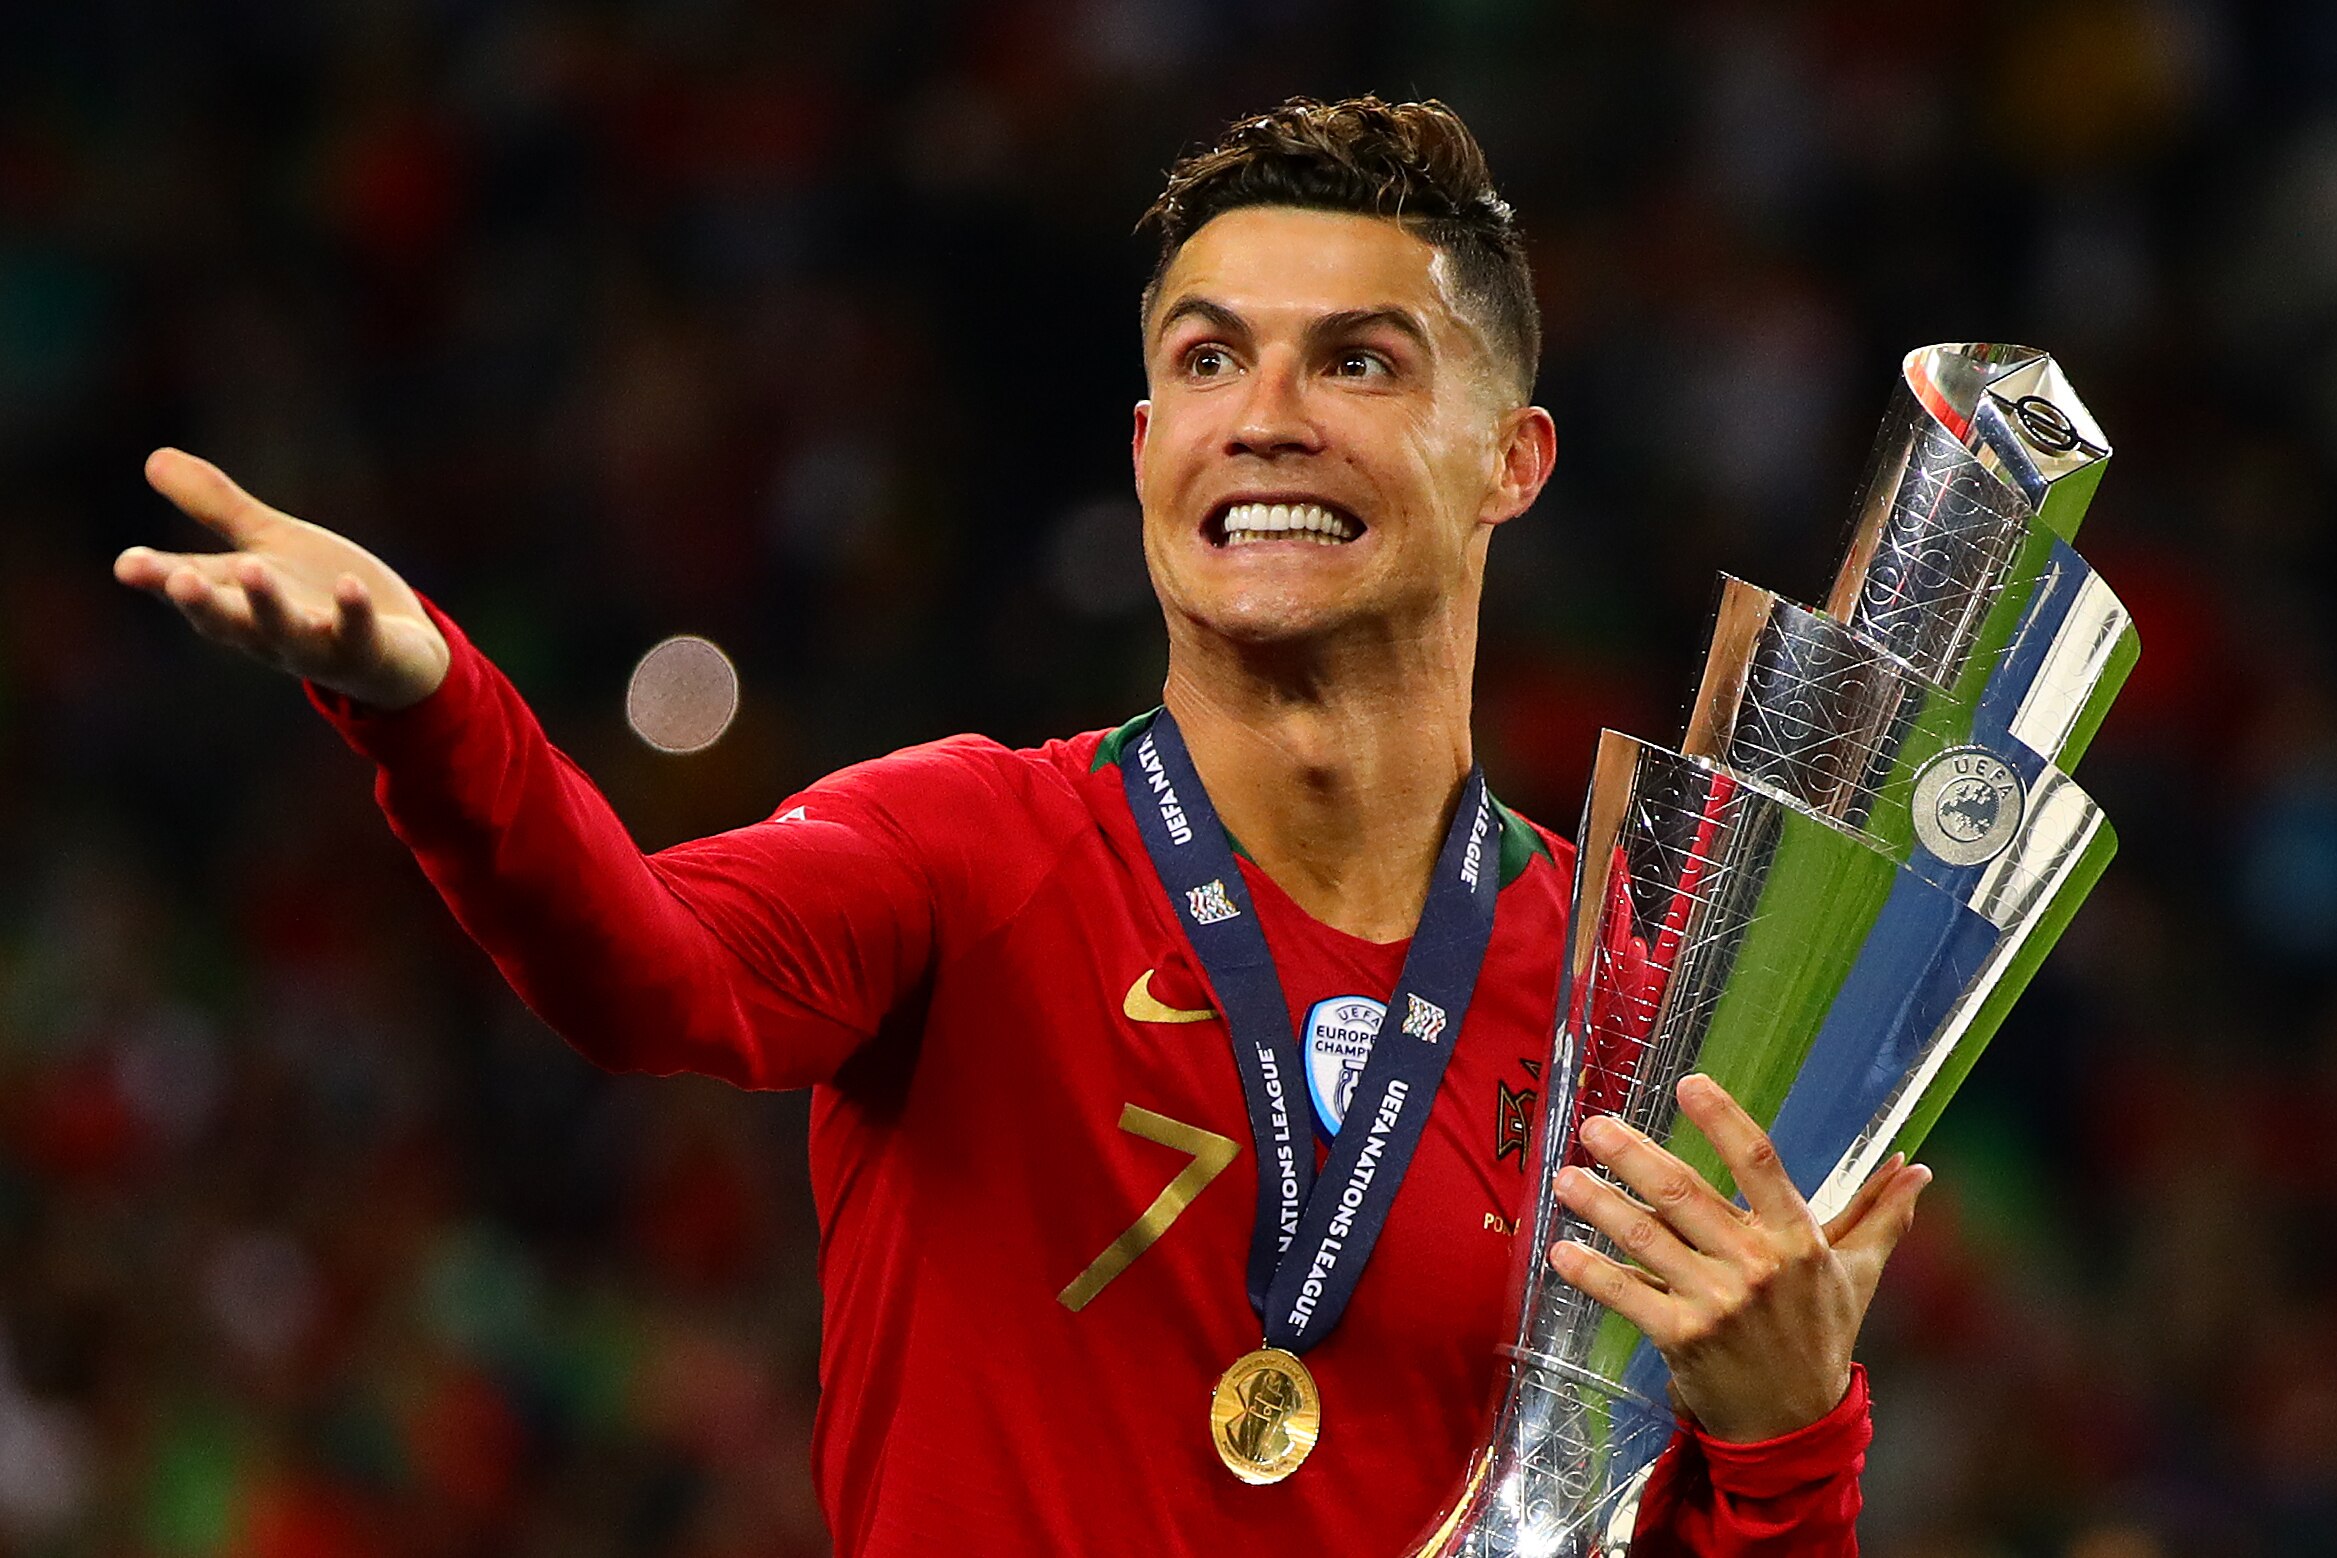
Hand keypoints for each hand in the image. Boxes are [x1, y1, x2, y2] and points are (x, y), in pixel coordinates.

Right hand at [114, 449, 449, 709]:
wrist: (398, 652)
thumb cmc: (320, 596)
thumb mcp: (269, 544)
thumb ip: (217, 508)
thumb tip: (153, 457)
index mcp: (240, 603)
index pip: (191, 590)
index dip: (158, 579)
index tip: (128, 564)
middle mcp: (270, 632)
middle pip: (229, 621)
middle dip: (202, 602)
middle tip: (177, 579)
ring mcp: (318, 647)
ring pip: (287, 631)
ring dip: (268, 604)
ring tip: (252, 567)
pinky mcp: (368, 652)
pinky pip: (358, 635)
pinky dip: (352, 612)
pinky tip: (349, 584)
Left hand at [1548, 1072, 1929, 1441]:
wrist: (1794, 1425)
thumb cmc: (1820, 1336)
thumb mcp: (1857, 1274)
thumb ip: (1881, 1216)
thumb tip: (1918, 1169)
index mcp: (1799, 1239)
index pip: (1760, 1162)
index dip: (1723, 1120)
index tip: (1690, 1084)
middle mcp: (1756, 1266)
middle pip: (1685, 1195)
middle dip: (1634, 1156)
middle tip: (1595, 1126)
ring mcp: (1716, 1302)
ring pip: (1647, 1239)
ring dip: (1599, 1204)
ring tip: (1565, 1177)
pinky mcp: (1681, 1337)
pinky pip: (1627, 1294)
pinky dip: (1590, 1272)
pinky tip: (1560, 1250)